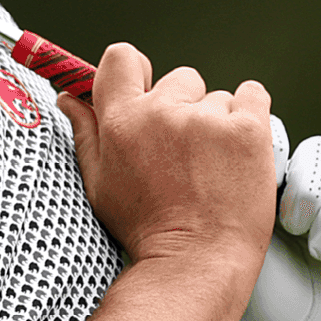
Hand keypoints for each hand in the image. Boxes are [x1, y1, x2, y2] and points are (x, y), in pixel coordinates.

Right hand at [56, 44, 276, 266]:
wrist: (198, 262)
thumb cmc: (147, 229)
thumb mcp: (101, 184)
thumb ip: (85, 134)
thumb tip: (68, 99)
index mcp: (123, 121)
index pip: (122, 58)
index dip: (137, 72)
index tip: (148, 91)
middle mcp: (163, 113)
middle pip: (180, 79)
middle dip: (184, 107)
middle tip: (186, 153)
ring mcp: (208, 120)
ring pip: (217, 98)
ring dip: (218, 122)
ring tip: (214, 166)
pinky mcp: (247, 130)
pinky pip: (252, 95)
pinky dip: (250, 115)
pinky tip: (239, 148)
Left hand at [230, 132, 320, 320]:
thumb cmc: (257, 293)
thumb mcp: (236, 241)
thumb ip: (232, 197)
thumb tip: (215, 150)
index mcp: (275, 183)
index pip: (283, 139)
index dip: (277, 152)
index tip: (262, 184)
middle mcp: (315, 190)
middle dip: (308, 183)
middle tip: (289, 224)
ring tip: (317, 252)